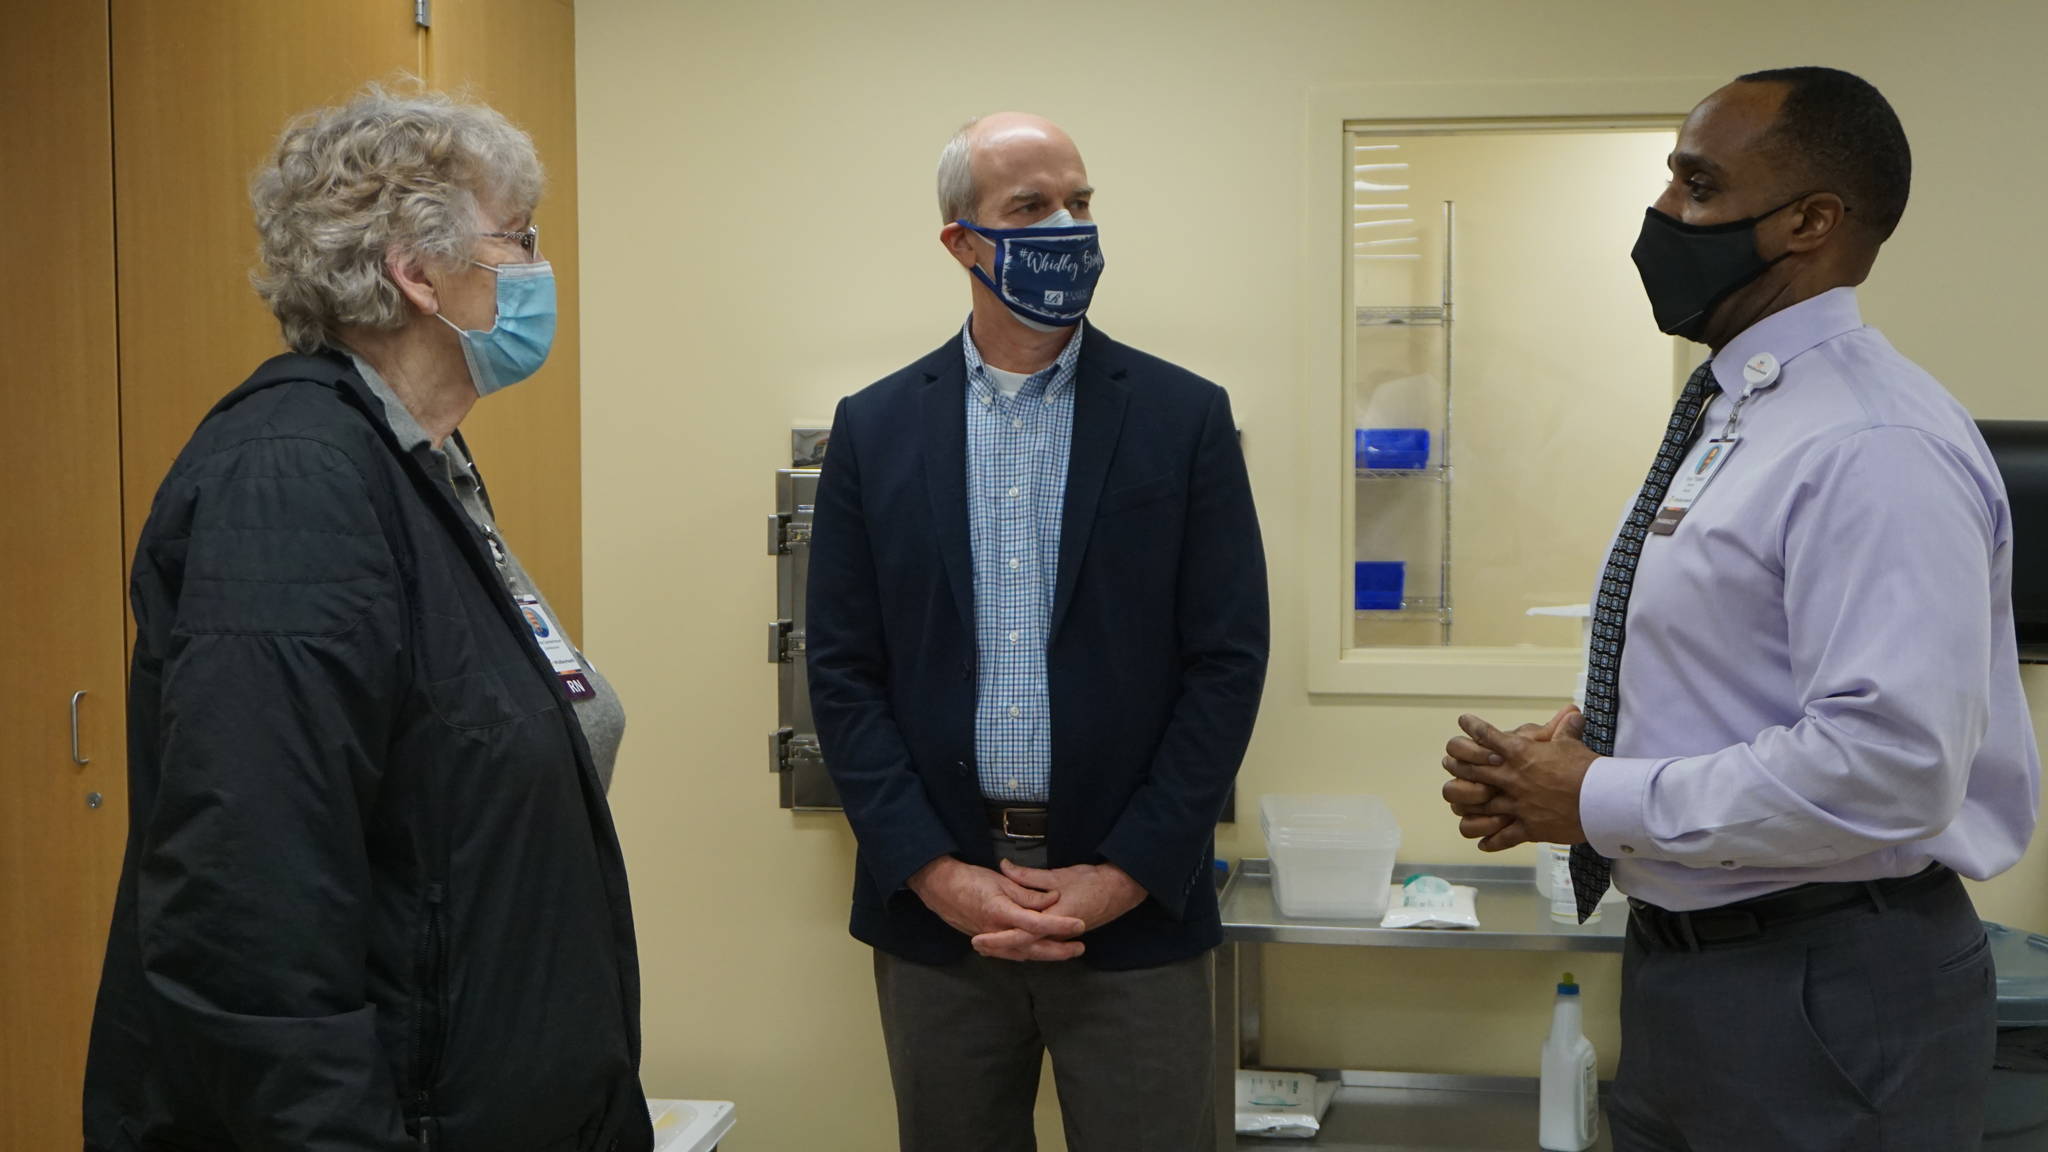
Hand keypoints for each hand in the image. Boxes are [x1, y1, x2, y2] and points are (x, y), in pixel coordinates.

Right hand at [907, 856, 1086, 960]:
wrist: (939, 887)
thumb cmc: (968, 879)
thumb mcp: (1001, 880)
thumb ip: (1028, 893)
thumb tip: (1053, 900)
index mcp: (1001, 913)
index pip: (1038, 924)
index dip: (1061, 926)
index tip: (1080, 925)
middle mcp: (997, 932)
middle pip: (1034, 948)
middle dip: (1060, 951)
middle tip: (1080, 948)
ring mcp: (991, 939)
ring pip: (1023, 954)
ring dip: (1046, 955)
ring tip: (1066, 951)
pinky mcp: (986, 941)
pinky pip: (1010, 953)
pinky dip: (1027, 954)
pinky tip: (1038, 952)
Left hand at [967, 860, 1146, 961]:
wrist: (1119, 892)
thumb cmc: (1092, 881)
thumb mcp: (1058, 875)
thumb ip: (1029, 876)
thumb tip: (1004, 867)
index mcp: (1052, 920)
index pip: (1020, 935)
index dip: (998, 939)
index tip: (980, 940)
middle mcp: (1055, 934)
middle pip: (1022, 948)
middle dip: (999, 949)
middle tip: (978, 946)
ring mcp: (1060, 937)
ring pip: (1031, 949)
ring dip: (1010, 949)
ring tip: (988, 947)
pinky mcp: (1064, 935)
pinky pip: (1040, 944)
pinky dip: (1024, 945)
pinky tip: (1014, 942)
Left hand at [1440, 709, 1595, 850]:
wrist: (1601, 800)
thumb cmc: (1587, 769)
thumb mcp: (1572, 744)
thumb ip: (1566, 729)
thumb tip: (1573, 714)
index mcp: (1520, 754)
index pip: (1486, 735)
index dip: (1472, 727)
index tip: (1464, 721)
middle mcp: (1511, 778)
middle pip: (1469, 771)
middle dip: (1456, 766)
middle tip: (1450, 762)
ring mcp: (1516, 805)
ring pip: (1476, 808)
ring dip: (1465, 806)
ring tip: (1460, 806)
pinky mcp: (1527, 828)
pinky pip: (1500, 839)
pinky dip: (1490, 842)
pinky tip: (1482, 843)